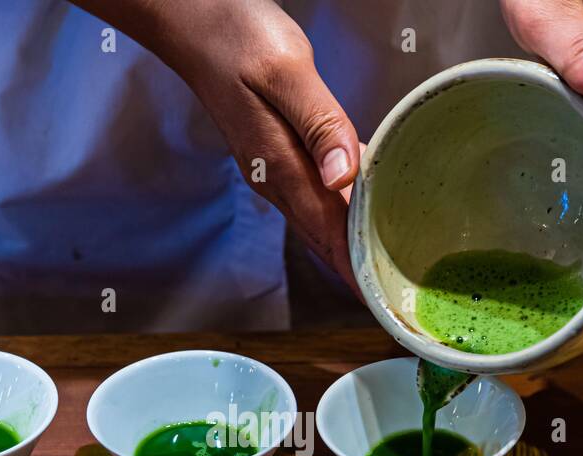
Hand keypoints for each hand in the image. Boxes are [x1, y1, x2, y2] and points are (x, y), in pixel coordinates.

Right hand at [73, 0, 361, 287]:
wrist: (192, 21)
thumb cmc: (236, 36)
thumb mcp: (288, 71)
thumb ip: (321, 124)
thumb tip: (344, 178)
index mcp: (281, 164)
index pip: (329, 231)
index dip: (357, 269)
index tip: (381, 302)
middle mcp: (275, 177)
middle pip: (323, 239)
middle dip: (355, 273)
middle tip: (389, 301)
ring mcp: (271, 169)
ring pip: (316, 224)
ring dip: (346, 252)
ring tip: (379, 276)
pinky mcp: (273, 154)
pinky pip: (311, 201)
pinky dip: (336, 221)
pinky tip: (355, 223)